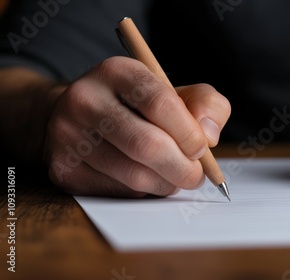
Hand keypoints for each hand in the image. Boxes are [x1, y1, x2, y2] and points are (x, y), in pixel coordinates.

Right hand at [45, 57, 230, 196]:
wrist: (79, 117)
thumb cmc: (138, 107)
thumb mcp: (175, 93)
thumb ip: (205, 105)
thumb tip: (209, 135)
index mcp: (117, 72)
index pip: (160, 103)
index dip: (189, 133)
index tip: (202, 148)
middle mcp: (85, 99)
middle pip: (147, 145)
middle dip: (183, 168)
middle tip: (196, 175)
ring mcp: (69, 136)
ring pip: (134, 175)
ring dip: (166, 184)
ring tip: (174, 177)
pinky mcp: (64, 169)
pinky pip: (118, 191)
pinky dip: (143, 192)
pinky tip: (146, 179)